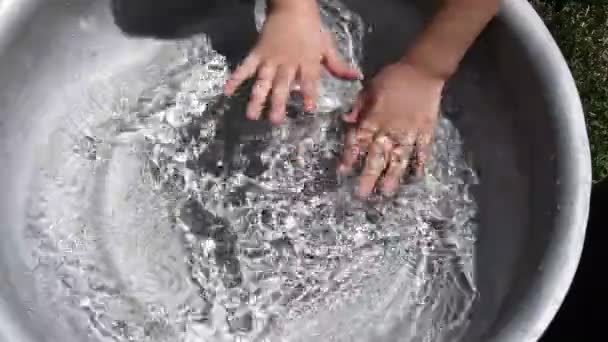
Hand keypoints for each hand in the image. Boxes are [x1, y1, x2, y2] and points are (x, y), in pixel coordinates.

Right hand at [223, 1, 359, 123]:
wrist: (292, 6)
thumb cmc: (312, 28)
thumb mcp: (327, 45)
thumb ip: (338, 65)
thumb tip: (356, 77)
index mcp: (307, 62)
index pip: (310, 80)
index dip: (310, 93)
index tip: (309, 109)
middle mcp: (288, 63)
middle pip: (283, 85)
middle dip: (278, 103)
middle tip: (275, 121)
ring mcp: (270, 59)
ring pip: (263, 80)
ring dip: (257, 98)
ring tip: (252, 115)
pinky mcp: (257, 53)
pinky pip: (245, 67)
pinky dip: (236, 78)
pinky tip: (227, 90)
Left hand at [338, 62, 443, 197]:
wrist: (423, 69)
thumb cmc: (393, 77)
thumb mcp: (370, 87)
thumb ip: (359, 106)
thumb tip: (346, 119)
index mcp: (374, 118)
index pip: (359, 141)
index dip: (350, 156)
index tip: (343, 171)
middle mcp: (390, 129)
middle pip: (377, 156)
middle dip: (368, 176)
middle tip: (361, 194)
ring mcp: (410, 132)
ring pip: (399, 158)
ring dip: (392, 176)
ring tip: (386, 192)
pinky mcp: (425, 131)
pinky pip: (422, 150)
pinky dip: (420, 163)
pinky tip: (416, 177)